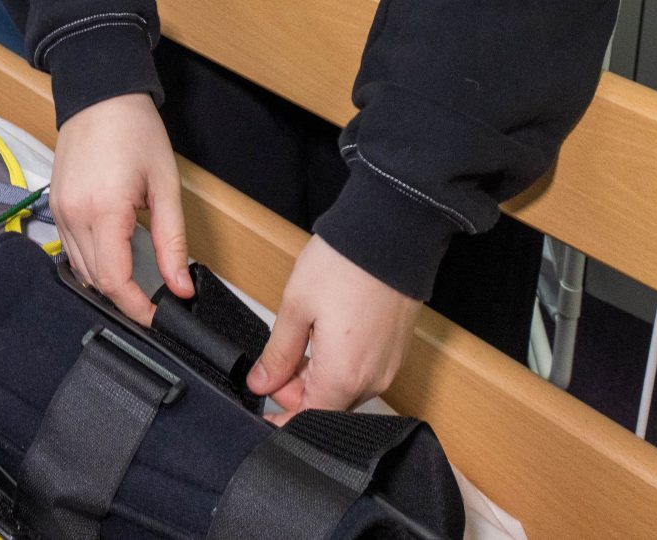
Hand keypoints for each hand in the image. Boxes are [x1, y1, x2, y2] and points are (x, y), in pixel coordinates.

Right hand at [50, 93, 189, 323]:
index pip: (114, 280)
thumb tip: (180, 286)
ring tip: (138, 275)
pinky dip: (93, 260)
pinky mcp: (55, 205)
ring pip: (80, 269)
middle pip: (95, 281)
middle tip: (155, 297)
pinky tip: (115, 251)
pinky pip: (70, 248)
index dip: (136, 307)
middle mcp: (74, 215)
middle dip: (125, 297)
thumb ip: (173, 241)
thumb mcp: (165, 186)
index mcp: (104, 210)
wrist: (100, 95)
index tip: (157, 316)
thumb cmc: (135, 131)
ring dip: (107, 280)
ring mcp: (60, 211)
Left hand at [247, 234, 421, 419]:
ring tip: (304, 337)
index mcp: (344, 375)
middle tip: (278, 359)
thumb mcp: (296, 306)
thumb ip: (277, 353)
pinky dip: (339, 366)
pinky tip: (326, 336)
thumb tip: (262, 382)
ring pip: (344, 390)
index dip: (281, 418)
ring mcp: (387, 368)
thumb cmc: (346, 265)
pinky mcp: (395, 353)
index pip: (308, 420)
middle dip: (297, 390)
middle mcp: (372, 380)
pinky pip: (362, 374)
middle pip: (326, 406)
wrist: (391, 236)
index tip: (262, 407)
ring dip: (318, 377)